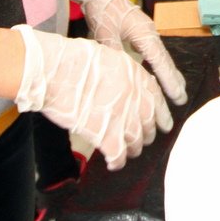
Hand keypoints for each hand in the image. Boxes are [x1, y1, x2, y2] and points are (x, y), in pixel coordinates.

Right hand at [12, 25, 170, 169]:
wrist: (56, 71)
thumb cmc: (74, 60)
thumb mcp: (109, 57)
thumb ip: (123, 74)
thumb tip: (124, 86)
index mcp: (137, 77)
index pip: (158, 101)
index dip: (161, 116)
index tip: (164, 125)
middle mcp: (136, 98)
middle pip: (149, 124)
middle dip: (145, 134)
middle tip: (140, 140)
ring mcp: (124, 118)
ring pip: (137, 142)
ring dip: (132, 149)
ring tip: (126, 153)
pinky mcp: (107, 136)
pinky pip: (119, 156)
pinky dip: (117, 162)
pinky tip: (113, 164)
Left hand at [64, 0, 187, 103]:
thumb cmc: (102, 9)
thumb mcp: (105, 32)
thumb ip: (115, 52)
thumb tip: (121, 73)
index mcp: (144, 33)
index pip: (160, 61)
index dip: (168, 80)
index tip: (177, 96)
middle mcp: (149, 33)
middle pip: (165, 60)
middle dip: (174, 80)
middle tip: (181, 101)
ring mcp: (146, 32)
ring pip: (160, 56)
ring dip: (167, 74)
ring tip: (176, 91)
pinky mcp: (139, 32)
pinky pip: (153, 52)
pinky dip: (158, 66)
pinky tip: (157, 74)